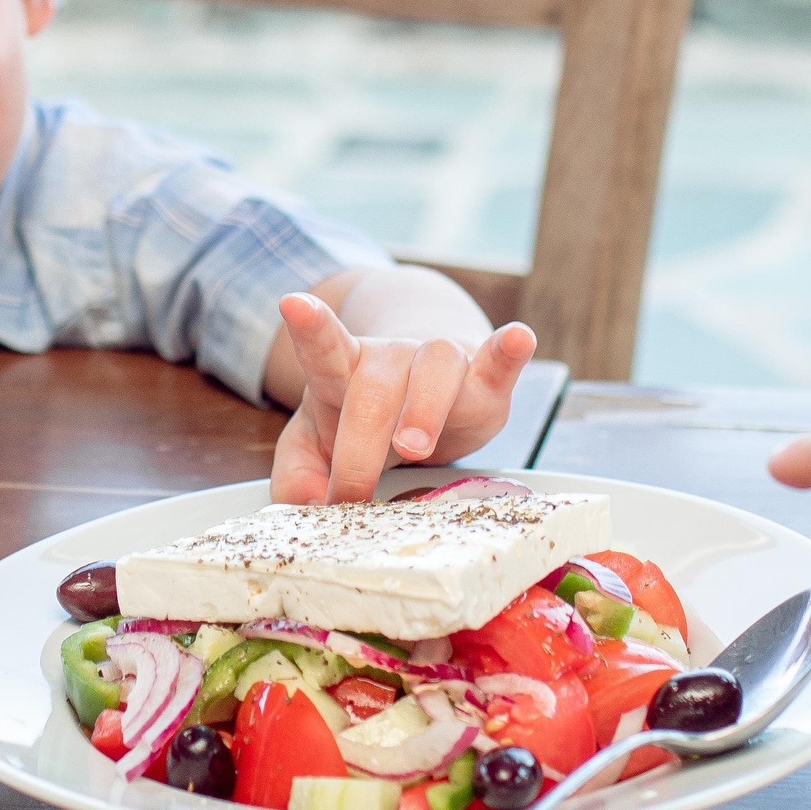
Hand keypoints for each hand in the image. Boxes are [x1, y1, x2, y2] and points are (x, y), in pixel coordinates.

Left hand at [270, 292, 536, 503]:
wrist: (419, 387)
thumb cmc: (361, 417)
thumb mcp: (317, 445)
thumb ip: (296, 473)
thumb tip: (306, 505)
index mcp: (343, 370)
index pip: (323, 347)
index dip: (310, 326)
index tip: (292, 304)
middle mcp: (391, 358)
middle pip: (374, 391)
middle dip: (359, 447)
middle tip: (349, 494)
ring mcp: (440, 361)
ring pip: (435, 367)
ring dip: (423, 408)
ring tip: (412, 446)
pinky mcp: (486, 376)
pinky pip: (499, 360)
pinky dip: (509, 352)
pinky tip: (518, 338)